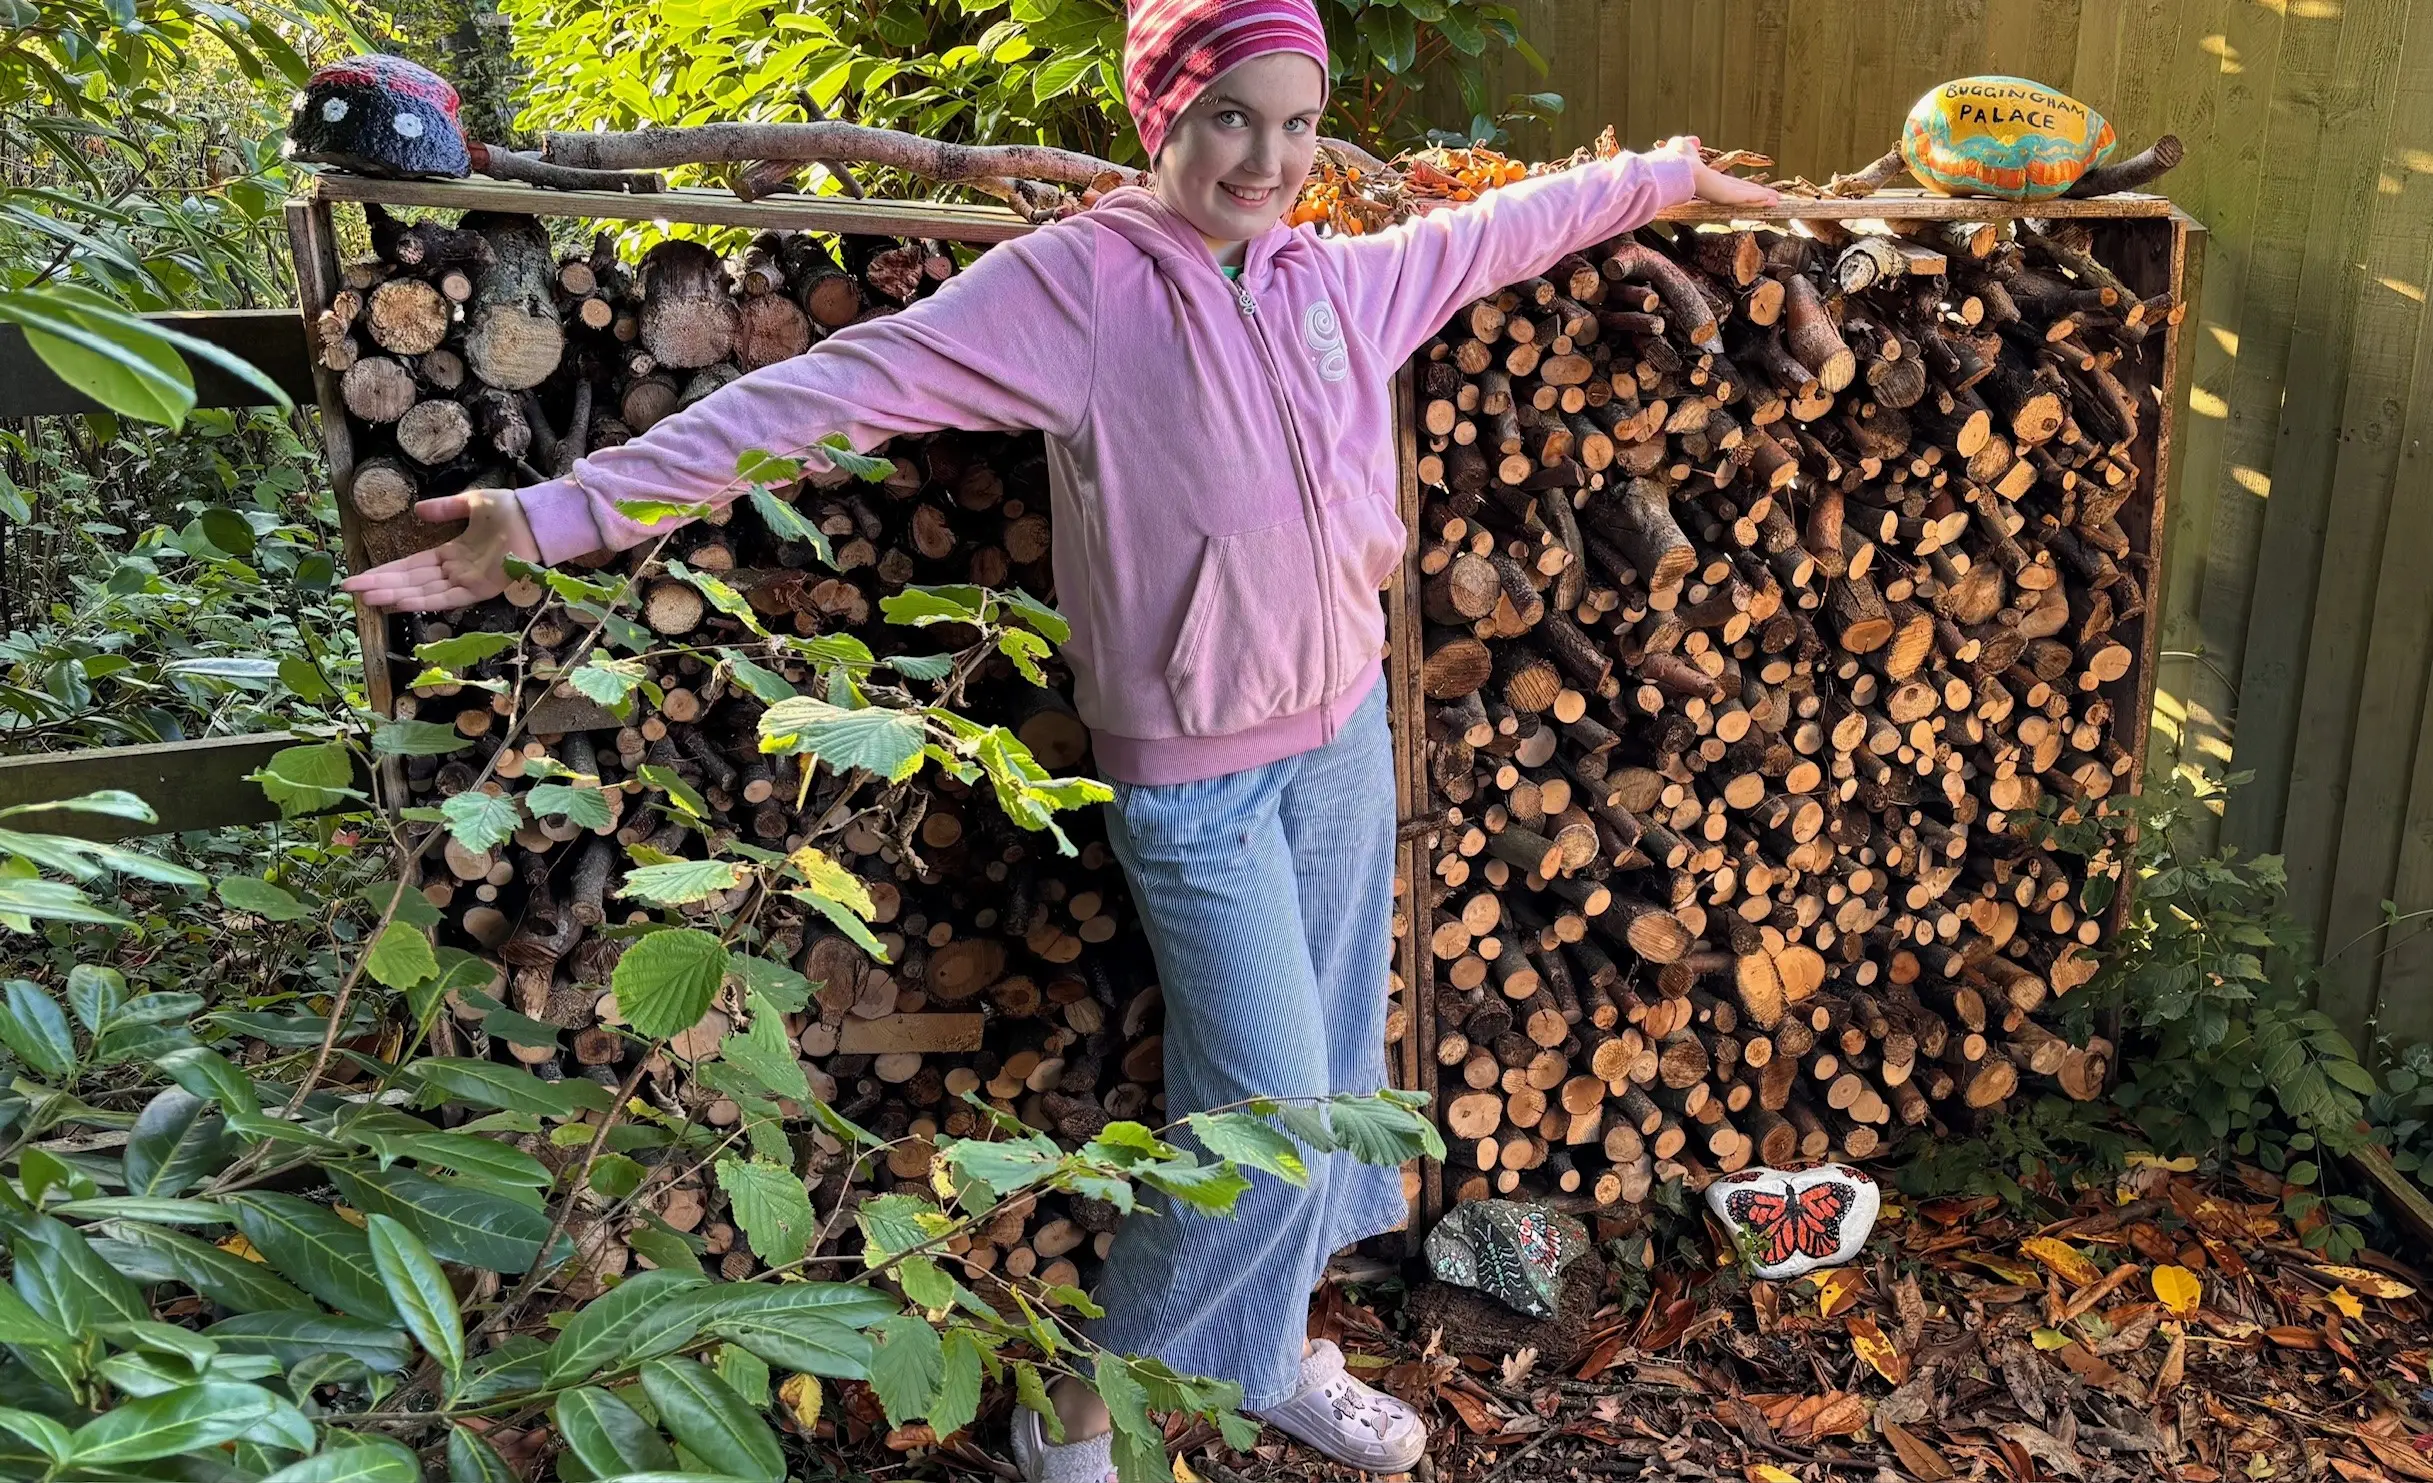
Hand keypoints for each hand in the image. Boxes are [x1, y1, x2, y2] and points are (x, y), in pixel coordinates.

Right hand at [338, 489, 540, 611]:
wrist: (537, 516)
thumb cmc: (510, 510)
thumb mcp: (470, 504)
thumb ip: (444, 509)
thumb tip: (416, 510)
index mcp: (452, 553)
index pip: (412, 566)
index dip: (386, 572)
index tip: (359, 576)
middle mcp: (456, 571)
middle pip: (411, 582)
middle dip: (380, 586)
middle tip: (349, 590)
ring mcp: (467, 582)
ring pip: (424, 592)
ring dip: (395, 595)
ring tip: (367, 598)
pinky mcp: (481, 589)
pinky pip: (447, 598)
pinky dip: (423, 600)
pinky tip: (399, 600)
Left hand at [1656, 135, 1780, 208]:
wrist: (1672, 169)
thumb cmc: (1674, 160)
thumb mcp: (1684, 147)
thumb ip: (1690, 145)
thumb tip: (1694, 140)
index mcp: (1710, 180)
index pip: (1732, 185)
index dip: (1745, 186)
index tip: (1755, 189)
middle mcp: (1718, 188)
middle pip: (1744, 192)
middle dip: (1759, 194)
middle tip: (1775, 198)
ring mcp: (1721, 193)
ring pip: (1747, 196)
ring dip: (1762, 198)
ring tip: (1778, 201)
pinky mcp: (1724, 195)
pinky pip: (1744, 197)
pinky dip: (1757, 198)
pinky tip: (1770, 200)